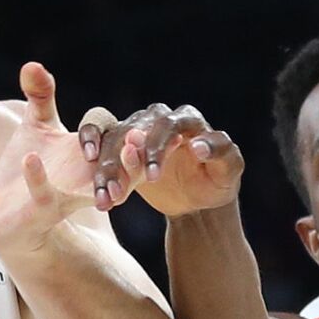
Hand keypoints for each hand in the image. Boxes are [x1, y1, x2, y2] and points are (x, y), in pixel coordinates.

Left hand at [0, 63, 140, 258]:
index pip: (109, 136)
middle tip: (139, 140)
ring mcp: (66, 196)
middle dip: (133, 155)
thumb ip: (40, 96)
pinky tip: (30, 158)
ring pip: (97, 189)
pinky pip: (44, 196)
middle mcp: (86, 178)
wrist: (5, 213)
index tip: (99, 132)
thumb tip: (32, 64)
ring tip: (96, 156)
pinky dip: (38, 178)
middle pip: (121, 166)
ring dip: (107, 175)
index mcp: (90, 155)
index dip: (101, 130)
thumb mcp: (37, 127)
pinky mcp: (42, 209)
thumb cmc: (28, 167)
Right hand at [80, 103, 242, 217]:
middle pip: (134, 129)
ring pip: (114, 138)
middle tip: (119, 193)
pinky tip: (88, 164)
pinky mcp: (120, 143)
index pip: (167, 125)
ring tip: (104, 197)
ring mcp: (137, 129)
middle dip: (124, 161)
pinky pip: (100, 139)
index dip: (157, 148)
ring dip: (106, 168)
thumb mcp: (230, 171)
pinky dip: (92, 149)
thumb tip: (198, 145)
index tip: (152, 178)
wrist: (197, 199)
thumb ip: (222, 153)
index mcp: (187, 119)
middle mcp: (159, 118)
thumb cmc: (216, 182)